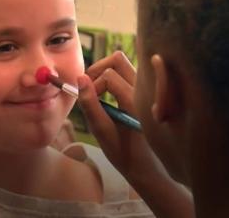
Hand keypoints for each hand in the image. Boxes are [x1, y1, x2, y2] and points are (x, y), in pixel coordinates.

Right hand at [78, 51, 194, 217]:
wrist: (149, 168)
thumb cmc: (125, 153)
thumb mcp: (102, 132)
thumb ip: (90, 105)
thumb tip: (79, 79)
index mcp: (136, 101)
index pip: (109, 75)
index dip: (94, 86)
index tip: (89, 103)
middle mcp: (145, 89)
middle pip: (118, 60)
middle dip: (99, 69)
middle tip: (88, 88)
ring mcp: (148, 89)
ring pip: (124, 64)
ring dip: (106, 73)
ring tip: (98, 92)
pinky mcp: (146, 91)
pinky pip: (128, 74)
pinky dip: (115, 78)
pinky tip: (110, 97)